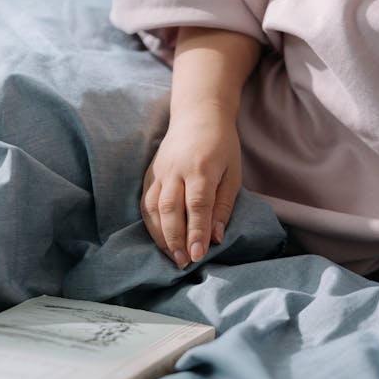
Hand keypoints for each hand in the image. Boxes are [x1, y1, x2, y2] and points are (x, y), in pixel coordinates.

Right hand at [141, 110, 241, 267]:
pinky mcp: (149, 174)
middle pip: (170, 209)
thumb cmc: (221, 146)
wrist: (198, 115)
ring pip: (153, 208)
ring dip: (160, 236)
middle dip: (175, 239)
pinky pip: (146, 203)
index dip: (196, 232)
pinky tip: (159, 240)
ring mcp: (159, 172)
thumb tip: (215, 238)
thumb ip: (223, 206)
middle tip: (183, 263)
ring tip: (171, 256)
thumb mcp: (233, 173)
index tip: (197, 255)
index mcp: (201, 167)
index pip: (197, 205)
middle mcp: (175, 170)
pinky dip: (150, 224)